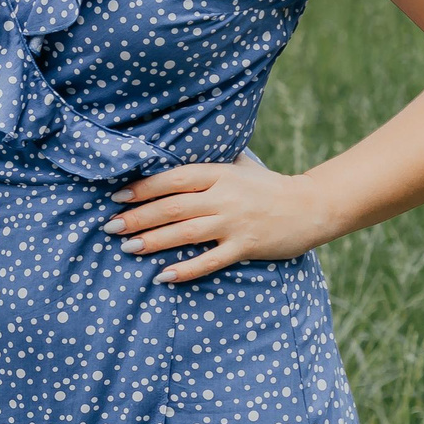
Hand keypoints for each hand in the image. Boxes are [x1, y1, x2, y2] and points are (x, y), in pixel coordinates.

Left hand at [105, 154, 342, 283]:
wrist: (312, 206)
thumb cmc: (268, 185)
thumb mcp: (239, 164)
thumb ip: (209, 161)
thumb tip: (175, 148)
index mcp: (218, 174)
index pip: (172, 179)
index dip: (143, 188)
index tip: (117, 197)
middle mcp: (223, 197)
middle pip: (172, 207)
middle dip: (138, 217)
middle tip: (110, 227)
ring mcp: (235, 223)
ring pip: (186, 232)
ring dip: (154, 241)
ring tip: (128, 247)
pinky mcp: (247, 247)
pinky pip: (211, 260)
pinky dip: (186, 269)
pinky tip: (163, 275)